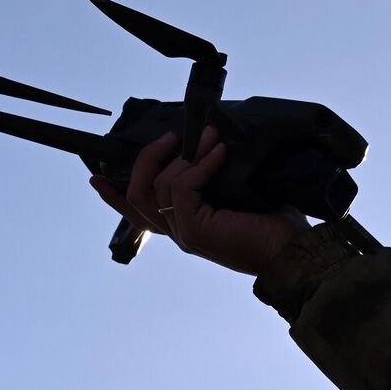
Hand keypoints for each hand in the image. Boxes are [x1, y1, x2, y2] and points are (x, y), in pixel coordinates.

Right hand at [90, 127, 307, 276]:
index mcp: (186, 228)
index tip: (95, 176)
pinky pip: (182, 186)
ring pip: (157, 186)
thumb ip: (215, 178)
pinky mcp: (194, 229)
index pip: (138, 214)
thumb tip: (210, 143)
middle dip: (148, 158)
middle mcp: (180, 234)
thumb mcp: (239, 195)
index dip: (112, 196)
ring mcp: (184, 233)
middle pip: (137, 193)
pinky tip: (219, 153)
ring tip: (208, 137)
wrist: (295, 252)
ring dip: (183, 154)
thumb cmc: (276, 225)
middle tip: (171, 137)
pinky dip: (199, 164)